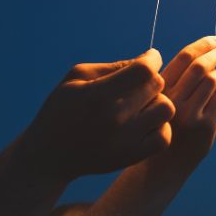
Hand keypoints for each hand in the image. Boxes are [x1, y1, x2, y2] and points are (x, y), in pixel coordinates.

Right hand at [20, 49, 173, 179]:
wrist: (49, 156)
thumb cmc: (62, 109)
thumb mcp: (76, 78)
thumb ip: (114, 66)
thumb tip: (148, 59)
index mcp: (98, 95)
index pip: (143, 70)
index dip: (152, 59)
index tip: (149, 58)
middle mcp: (115, 118)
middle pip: (157, 86)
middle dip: (150, 79)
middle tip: (137, 84)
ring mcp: (125, 141)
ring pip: (166, 109)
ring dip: (157, 102)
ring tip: (141, 104)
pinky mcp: (132, 157)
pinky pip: (165, 136)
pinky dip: (160, 126)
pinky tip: (145, 123)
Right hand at [161, 36, 215, 163]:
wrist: (165, 162)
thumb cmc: (165, 123)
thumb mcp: (162, 98)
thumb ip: (176, 78)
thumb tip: (201, 51)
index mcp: (159, 89)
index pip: (184, 57)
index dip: (203, 43)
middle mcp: (172, 100)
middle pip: (201, 66)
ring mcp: (190, 114)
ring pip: (214, 79)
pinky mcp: (205, 126)